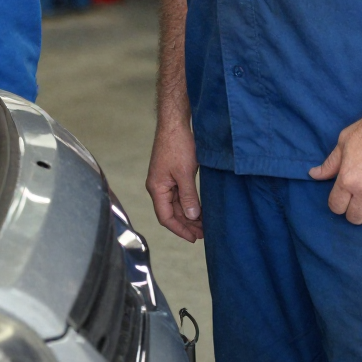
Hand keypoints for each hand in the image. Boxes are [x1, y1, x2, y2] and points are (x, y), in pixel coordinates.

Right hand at [146, 108, 202, 242]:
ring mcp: (164, 180)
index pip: (165, 217)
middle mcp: (158, 186)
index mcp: (156, 188)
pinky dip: (189, 203)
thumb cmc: (177, 145)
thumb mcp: (185, 173)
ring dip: (189, 215)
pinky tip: (200, 209)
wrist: (175, 123)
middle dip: (187, 224)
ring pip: (176, 204)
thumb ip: (188, 196)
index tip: (195, 238)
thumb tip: (192, 216)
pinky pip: (179, 195)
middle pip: (171, 213)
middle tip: (204, 233)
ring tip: (205, 224)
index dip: (180, 230)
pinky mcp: (172, 174)